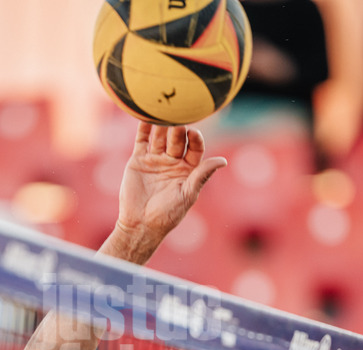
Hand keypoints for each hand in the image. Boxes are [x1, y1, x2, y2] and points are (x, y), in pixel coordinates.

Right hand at [116, 122, 225, 243]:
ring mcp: (155, 159)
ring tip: (161, 113)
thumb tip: (223, 160)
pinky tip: (145, 115)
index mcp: (188, 170)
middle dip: (177, 130)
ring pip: (160, 137)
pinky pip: (142, 140)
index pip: (195, 148)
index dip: (195, 139)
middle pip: (177, 140)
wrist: (140, 224)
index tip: (193, 132)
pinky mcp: (138, 160)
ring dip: (161, 125)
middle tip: (177, 120)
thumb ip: (202, 175)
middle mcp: (173, 162)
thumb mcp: (188, 194)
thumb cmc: (168, 214)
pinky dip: (143, 127)